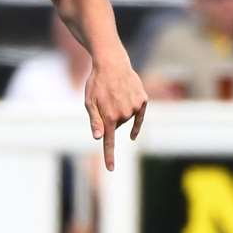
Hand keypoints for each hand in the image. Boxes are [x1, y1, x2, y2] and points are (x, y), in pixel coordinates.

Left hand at [84, 55, 147, 171]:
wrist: (112, 63)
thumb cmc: (96, 83)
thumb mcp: (89, 102)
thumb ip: (95, 121)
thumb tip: (98, 138)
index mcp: (108, 117)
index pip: (109, 141)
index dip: (109, 156)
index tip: (111, 169)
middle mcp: (123, 114)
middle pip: (116, 126)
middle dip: (111, 119)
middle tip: (105, 103)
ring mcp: (134, 107)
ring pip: (127, 119)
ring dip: (121, 112)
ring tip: (115, 96)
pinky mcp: (143, 100)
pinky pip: (139, 116)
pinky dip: (136, 123)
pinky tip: (133, 135)